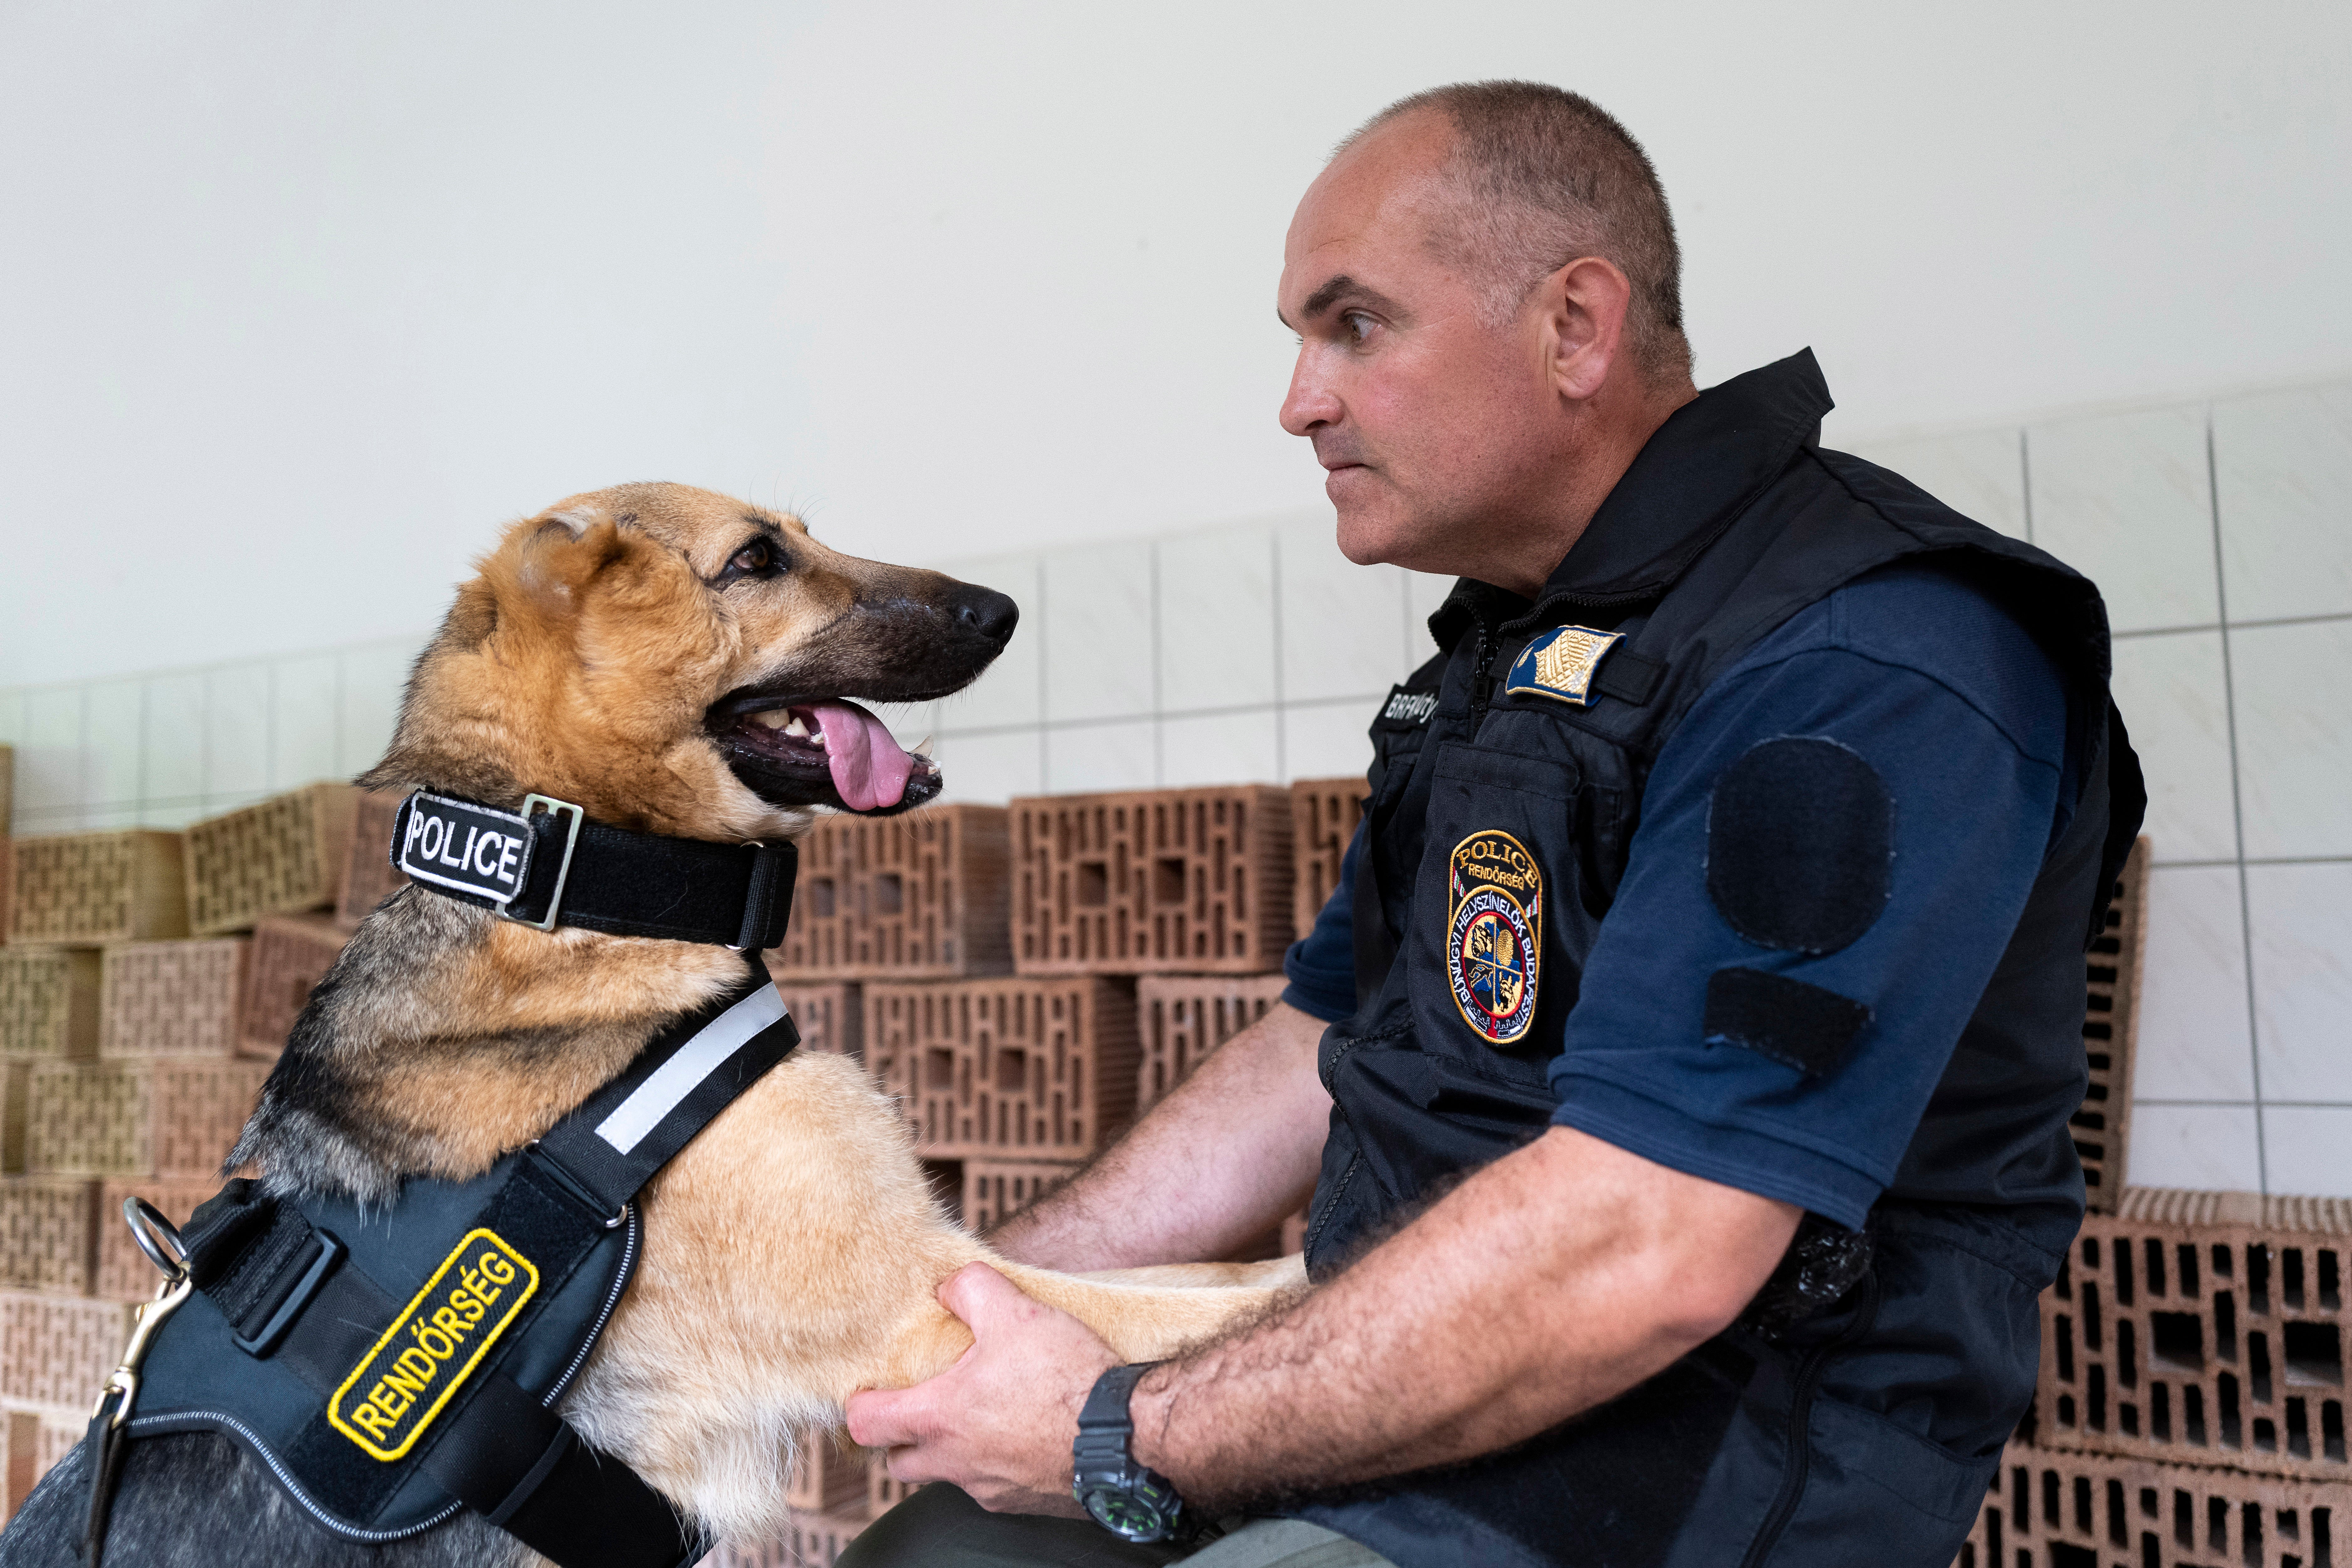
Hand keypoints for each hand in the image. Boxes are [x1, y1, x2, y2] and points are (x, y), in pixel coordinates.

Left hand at [844, 1262, 1120, 1515]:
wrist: (1124, 1435)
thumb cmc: (1066, 1377)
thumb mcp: (1014, 1310)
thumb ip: (970, 1288)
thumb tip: (949, 1287)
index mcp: (939, 1418)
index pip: (865, 1424)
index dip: (861, 1402)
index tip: (873, 1388)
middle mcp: (955, 1463)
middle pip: (899, 1462)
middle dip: (902, 1436)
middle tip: (924, 1403)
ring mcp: (989, 1488)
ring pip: (948, 1474)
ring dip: (951, 1448)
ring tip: (982, 1411)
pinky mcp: (1024, 1501)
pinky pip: (992, 1485)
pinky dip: (996, 1461)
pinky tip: (1024, 1430)